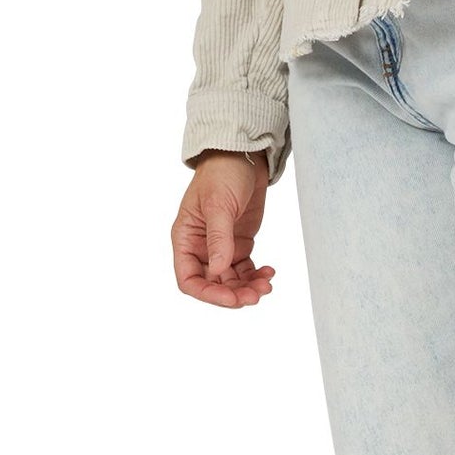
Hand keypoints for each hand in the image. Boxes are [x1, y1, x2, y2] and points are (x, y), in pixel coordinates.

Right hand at [172, 151, 274, 306]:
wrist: (242, 156)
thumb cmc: (222, 173)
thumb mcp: (219, 205)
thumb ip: (219, 238)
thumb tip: (218, 270)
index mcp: (185, 238)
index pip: (189, 279)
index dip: (209, 294)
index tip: (232, 298)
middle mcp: (200, 247)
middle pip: (213, 285)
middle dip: (234, 294)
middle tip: (257, 294)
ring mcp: (221, 247)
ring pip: (232, 281)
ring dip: (248, 288)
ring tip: (267, 284)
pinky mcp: (239, 244)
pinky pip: (245, 270)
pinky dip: (257, 276)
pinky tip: (269, 272)